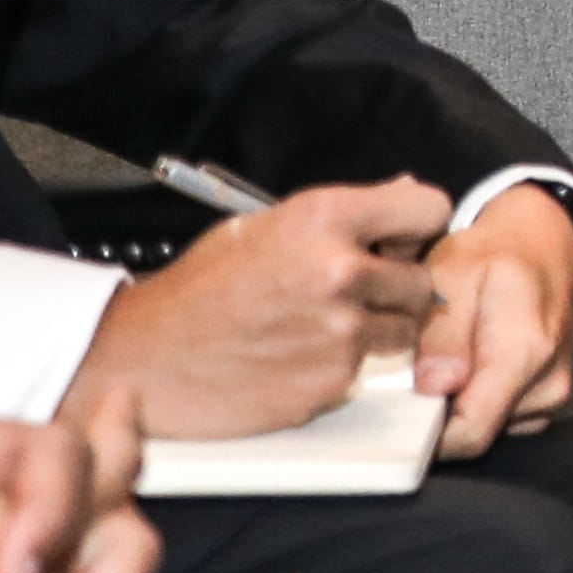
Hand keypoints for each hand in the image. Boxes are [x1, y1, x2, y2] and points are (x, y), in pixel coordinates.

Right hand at [82, 182, 446, 439]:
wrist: (143, 358)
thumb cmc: (198, 290)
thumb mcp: (260, 227)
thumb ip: (340, 215)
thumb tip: (405, 190)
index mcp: (323, 219)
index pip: (429, 208)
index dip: (415, 227)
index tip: (398, 240)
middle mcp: (341, 272)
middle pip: (423, 280)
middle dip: (396, 286)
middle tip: (353, 291)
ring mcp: (340, 332)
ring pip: (404, 330)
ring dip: (377, 329)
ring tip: (319, 324)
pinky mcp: (331, 382)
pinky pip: (364, 369)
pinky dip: (341, 364)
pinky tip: (297, 355)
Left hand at [413, 189, 572, 461]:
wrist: (542, 240)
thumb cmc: (495, 251)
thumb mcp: (453, 272)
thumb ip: (442, 333)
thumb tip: (433, 388)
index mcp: (525, 353)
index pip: (469, 433)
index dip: (422, 434)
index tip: (392, 410)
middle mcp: (547, 383)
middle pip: (473, 435)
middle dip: (434, 412)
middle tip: (413, 367)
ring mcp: (550, 395)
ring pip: (483, 429)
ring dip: (452, 403)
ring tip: (442, 356)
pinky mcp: (544, 398)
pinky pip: (496, 418)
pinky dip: (471, 397)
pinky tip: (463, 361)